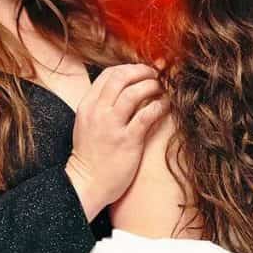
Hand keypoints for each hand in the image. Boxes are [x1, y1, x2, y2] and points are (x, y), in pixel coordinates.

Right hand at [65, 64, 165, 218]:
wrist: (87, 184)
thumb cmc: (91, 156)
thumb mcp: (88, 124)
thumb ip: (103, 106)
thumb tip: (126, 90)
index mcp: (87, 105)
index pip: (108, 74)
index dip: (129, 68)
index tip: (143, 71)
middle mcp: (98, 112)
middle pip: (121, 77)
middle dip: (142, 72)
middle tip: (156, 76)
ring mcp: (111, 126)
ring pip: (134, 92)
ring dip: (152, 86)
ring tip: (161, 90)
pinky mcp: (127, 141)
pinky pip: (146, 115)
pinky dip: (159, 106)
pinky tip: (165, 106)